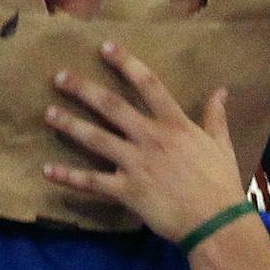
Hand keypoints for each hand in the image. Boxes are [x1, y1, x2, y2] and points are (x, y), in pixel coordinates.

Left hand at [42, 42, 246, 243]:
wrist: (217, 223)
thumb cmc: (222, 184)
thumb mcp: (222, 146)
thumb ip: (216, 117)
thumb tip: (221, 91)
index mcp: (176, 125)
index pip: (149, 84)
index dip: (126, 63)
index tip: (105, 46)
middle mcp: (151, 138)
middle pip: (111, 106)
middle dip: (83, 89)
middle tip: (59, 77)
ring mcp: (137, 164)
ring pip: (96, 139)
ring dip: (70, 124)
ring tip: (48, 114)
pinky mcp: (127, 191)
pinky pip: (92, 182)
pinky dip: (69, 177)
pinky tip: (47, 170)